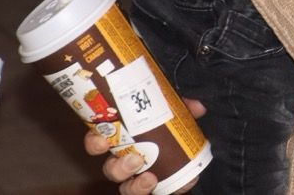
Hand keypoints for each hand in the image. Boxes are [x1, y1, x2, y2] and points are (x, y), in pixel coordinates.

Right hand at [85, 98, 206, 192]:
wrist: (187, 147)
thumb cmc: (168, 126)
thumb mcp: (173, 112)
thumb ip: (182, 109)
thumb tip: (198, 107)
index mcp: (121, 140)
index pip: (98, 142)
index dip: (95, 143)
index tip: (103, 140)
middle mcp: (124, 161)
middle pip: (110, 170)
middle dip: (118, 168)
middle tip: (135, 159)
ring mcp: (136, 178)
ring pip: (126, 188)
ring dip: (135, 186)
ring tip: (150, 179)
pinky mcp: (153, 188)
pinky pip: (154, 194)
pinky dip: (168, 191)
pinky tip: (180, 187)